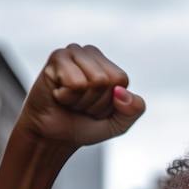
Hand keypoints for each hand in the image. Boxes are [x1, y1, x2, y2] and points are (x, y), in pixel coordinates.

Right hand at [18, 44, 144, 149]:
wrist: (55, 136)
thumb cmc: (85, 125)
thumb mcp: (119, 125)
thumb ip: (134, 110)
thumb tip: (122, 92)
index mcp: (109, 67)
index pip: (121, 80)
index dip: (111, 102)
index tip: (96, 108)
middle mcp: (91, 54)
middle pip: (109, 80)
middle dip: (97, 102)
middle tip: (82, 105)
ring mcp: (73, 53)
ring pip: (95, 80)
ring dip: (82, 100)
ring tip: (71, 100)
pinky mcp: (56, 58)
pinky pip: (76, 83)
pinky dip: (67, 97)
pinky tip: (59, 95)